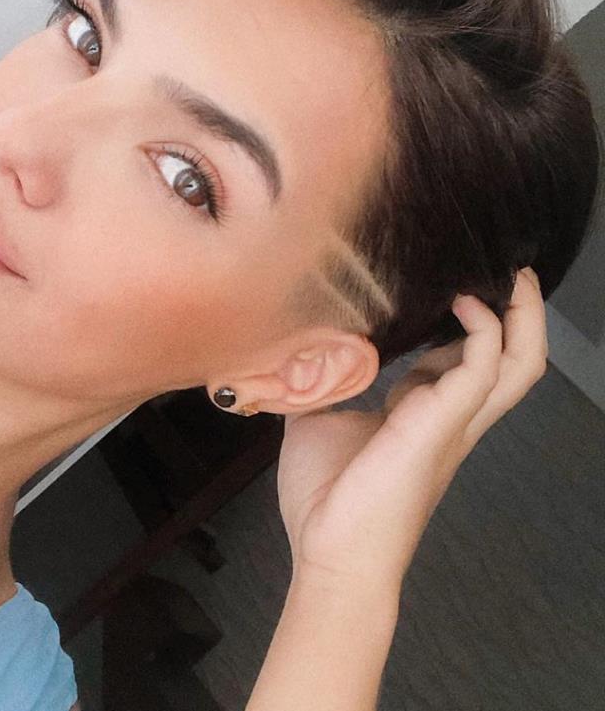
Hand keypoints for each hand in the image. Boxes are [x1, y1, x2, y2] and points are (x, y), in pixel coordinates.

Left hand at [276, 266, 547, 588]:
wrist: (330, 553)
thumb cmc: (328, 497)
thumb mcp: (321, 421)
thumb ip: (326, 385)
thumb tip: (302, 352)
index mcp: (425, 413)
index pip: (463, 360)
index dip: (466, 322)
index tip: (452, 282)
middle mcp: (449, 416)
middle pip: (514, 359)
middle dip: (520, 312)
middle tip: (508, 268)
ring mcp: (451, 422)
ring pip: (517, 363)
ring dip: (519, 315)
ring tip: (507, 273)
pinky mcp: (439, 425)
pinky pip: (483, 370)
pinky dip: (483, 332)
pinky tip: (463, 302)